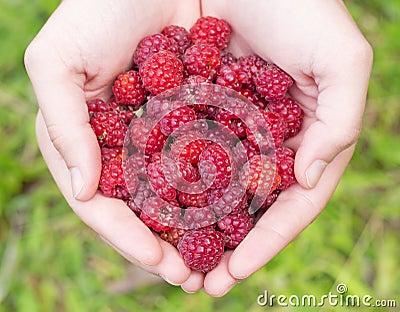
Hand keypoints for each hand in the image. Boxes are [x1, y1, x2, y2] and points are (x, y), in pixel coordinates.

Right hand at [25, 0, 200, 284]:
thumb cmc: (95, 13)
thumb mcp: (56, 64)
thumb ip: (62, 126)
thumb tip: (84, 191)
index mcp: (90, 144)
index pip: (104, 204)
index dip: (126, 236)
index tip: (157, 262)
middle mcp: (125, 147)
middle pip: (143, 209)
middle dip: (165, 246)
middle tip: (191, 279)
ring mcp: (161, 136)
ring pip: (177, 194)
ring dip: (195, 231)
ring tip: (218, 263)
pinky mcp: (194, 119)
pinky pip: (208, 160)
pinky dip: (220, 188)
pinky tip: (238, 212)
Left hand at [197, 0, 372, 295]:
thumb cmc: (305, 10)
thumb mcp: (342, 62)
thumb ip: (339, 121)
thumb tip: (306, 179)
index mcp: (303, 141)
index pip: (289, 205)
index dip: (267, 241)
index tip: (237, 272)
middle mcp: (267, 144)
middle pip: (248, 209)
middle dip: (226, 249)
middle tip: (201, 286)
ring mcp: (232, 130)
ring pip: (213, 190)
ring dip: (195, 228)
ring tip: (172, 264)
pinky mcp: (200, 111)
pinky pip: (184, 154)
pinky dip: (171, 183)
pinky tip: (152, 209)